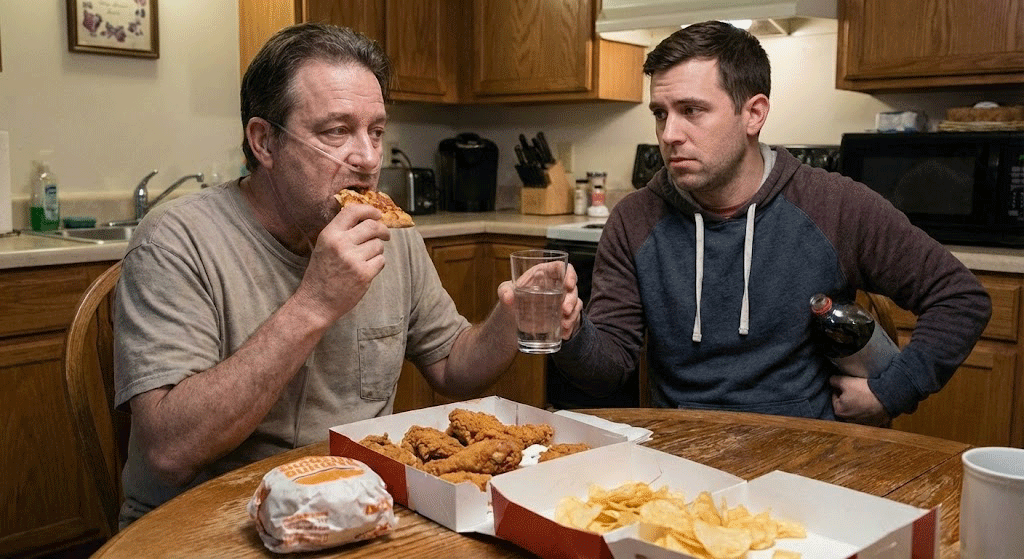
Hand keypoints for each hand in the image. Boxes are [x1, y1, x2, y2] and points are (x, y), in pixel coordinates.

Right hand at [294, 204, 390, 323]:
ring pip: (378, 245)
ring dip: (377, 251)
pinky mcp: (364, 274)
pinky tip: (366, 270)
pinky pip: (381, 261)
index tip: (377, 214)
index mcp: (329, 234)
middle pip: (372, 226)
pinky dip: (377, 264)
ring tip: (365, 260)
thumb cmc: (321, 274)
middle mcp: (341, 244)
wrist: (316, 302)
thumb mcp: (323, 247)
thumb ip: (341, 232)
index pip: (353, 211)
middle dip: (382, 229)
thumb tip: (367, 219)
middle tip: (385, 234)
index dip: (369, 210)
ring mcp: (353, 259)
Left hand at [496, 263, 581, 339]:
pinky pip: (573, 318)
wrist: (512, 318)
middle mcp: (556, 285)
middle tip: (565, 311)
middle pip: (572, 287)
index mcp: (544, 273)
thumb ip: (504, 292)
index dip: (569, 274)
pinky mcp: (563, 314)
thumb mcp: (504, 292)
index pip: (562, 268)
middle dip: (572, 299)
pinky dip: (571, 326)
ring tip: (564, 325)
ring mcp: (562, 300)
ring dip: (573, 314)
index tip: (568, 285)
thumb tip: (508, 297)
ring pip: (575, 303)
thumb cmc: (510, 297)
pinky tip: (564, 334)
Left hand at [829, 375, 890, 426]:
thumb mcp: (845, 381)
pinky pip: (868, 413)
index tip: (848, 384)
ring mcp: (862, 422)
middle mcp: (848, 420)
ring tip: (865, 394)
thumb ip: (834, 380)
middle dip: (849, 396)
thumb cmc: (864, 390)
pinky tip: (872, 401)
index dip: (840, 387)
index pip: (835, 395)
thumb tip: (831, 381)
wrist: (886, 397)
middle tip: (857, 388)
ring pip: (856, 409)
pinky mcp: (874, 422)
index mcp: (839, 411)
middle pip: (845, 403)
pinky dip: (868, 408)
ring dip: (858, 402)